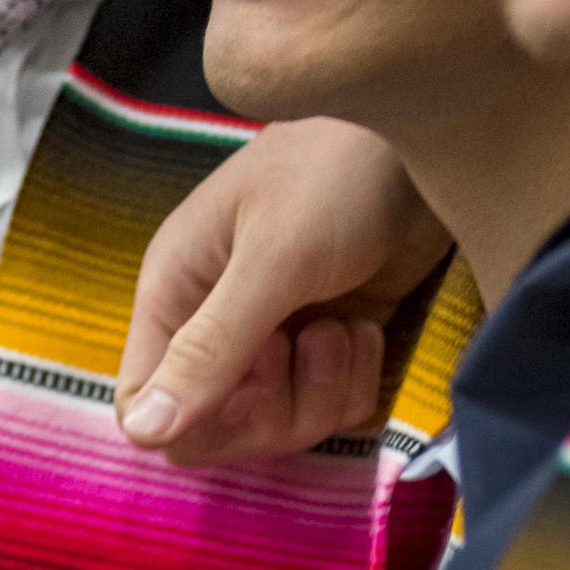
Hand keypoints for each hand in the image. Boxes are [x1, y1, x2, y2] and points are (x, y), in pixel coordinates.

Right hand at [115, 118, 450, 464]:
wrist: (428, 136)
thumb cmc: (335, 173)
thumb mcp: (274, 260)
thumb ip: (210, 347)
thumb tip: (141, 433)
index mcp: (177, 291)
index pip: (144, 402)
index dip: (195, 420)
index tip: (253, 389)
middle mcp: (216, 318)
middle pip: (216, 425)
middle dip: (275, 410)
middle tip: (315, 345)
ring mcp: (276, 331)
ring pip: (278, 424)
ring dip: (322, 392)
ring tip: (347, 327)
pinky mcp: (329, 340)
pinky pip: (327, 408)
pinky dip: (355, 382)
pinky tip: (369, 327)